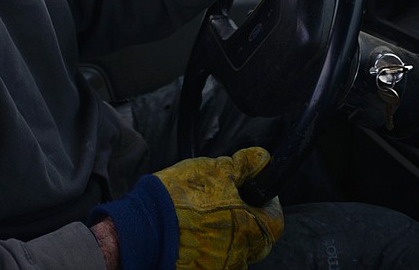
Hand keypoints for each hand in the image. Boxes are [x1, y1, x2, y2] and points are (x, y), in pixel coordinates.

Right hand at [156, 147, 283, 268]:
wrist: (143, 226)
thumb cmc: (180, 198)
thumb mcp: (216, 170)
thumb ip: (244, 166)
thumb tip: (262, 159)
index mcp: (249, 231)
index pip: (275, 221)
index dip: (269, 203)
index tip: (258, 191)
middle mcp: (239, 256)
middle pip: (256, 239)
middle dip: (248, 219)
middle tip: (231, 201)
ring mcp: (220, 268)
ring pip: (235, 250)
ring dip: (228, 234)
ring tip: (208, 214)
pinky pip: (214, 259)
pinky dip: (210, 246)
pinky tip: (195, 229)